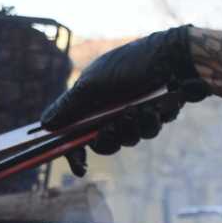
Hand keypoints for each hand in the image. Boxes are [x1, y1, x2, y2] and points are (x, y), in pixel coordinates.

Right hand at [40, 26, 208, 163]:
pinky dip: (152, 122)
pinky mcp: (153, 113)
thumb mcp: (95, 84)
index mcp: (90, 99)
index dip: (74, 152)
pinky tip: (157, 107)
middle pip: (102, 142)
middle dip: (109, 140)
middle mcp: (109, 106)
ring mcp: (132, 111)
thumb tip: (44, 125)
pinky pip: (149, 131)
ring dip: (134, 129)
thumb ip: (70, 106)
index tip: (80, 167)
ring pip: (128, 139)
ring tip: (141, 110)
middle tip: (112, 128)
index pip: (74, 132)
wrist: (176, 55)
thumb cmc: (132, 63)